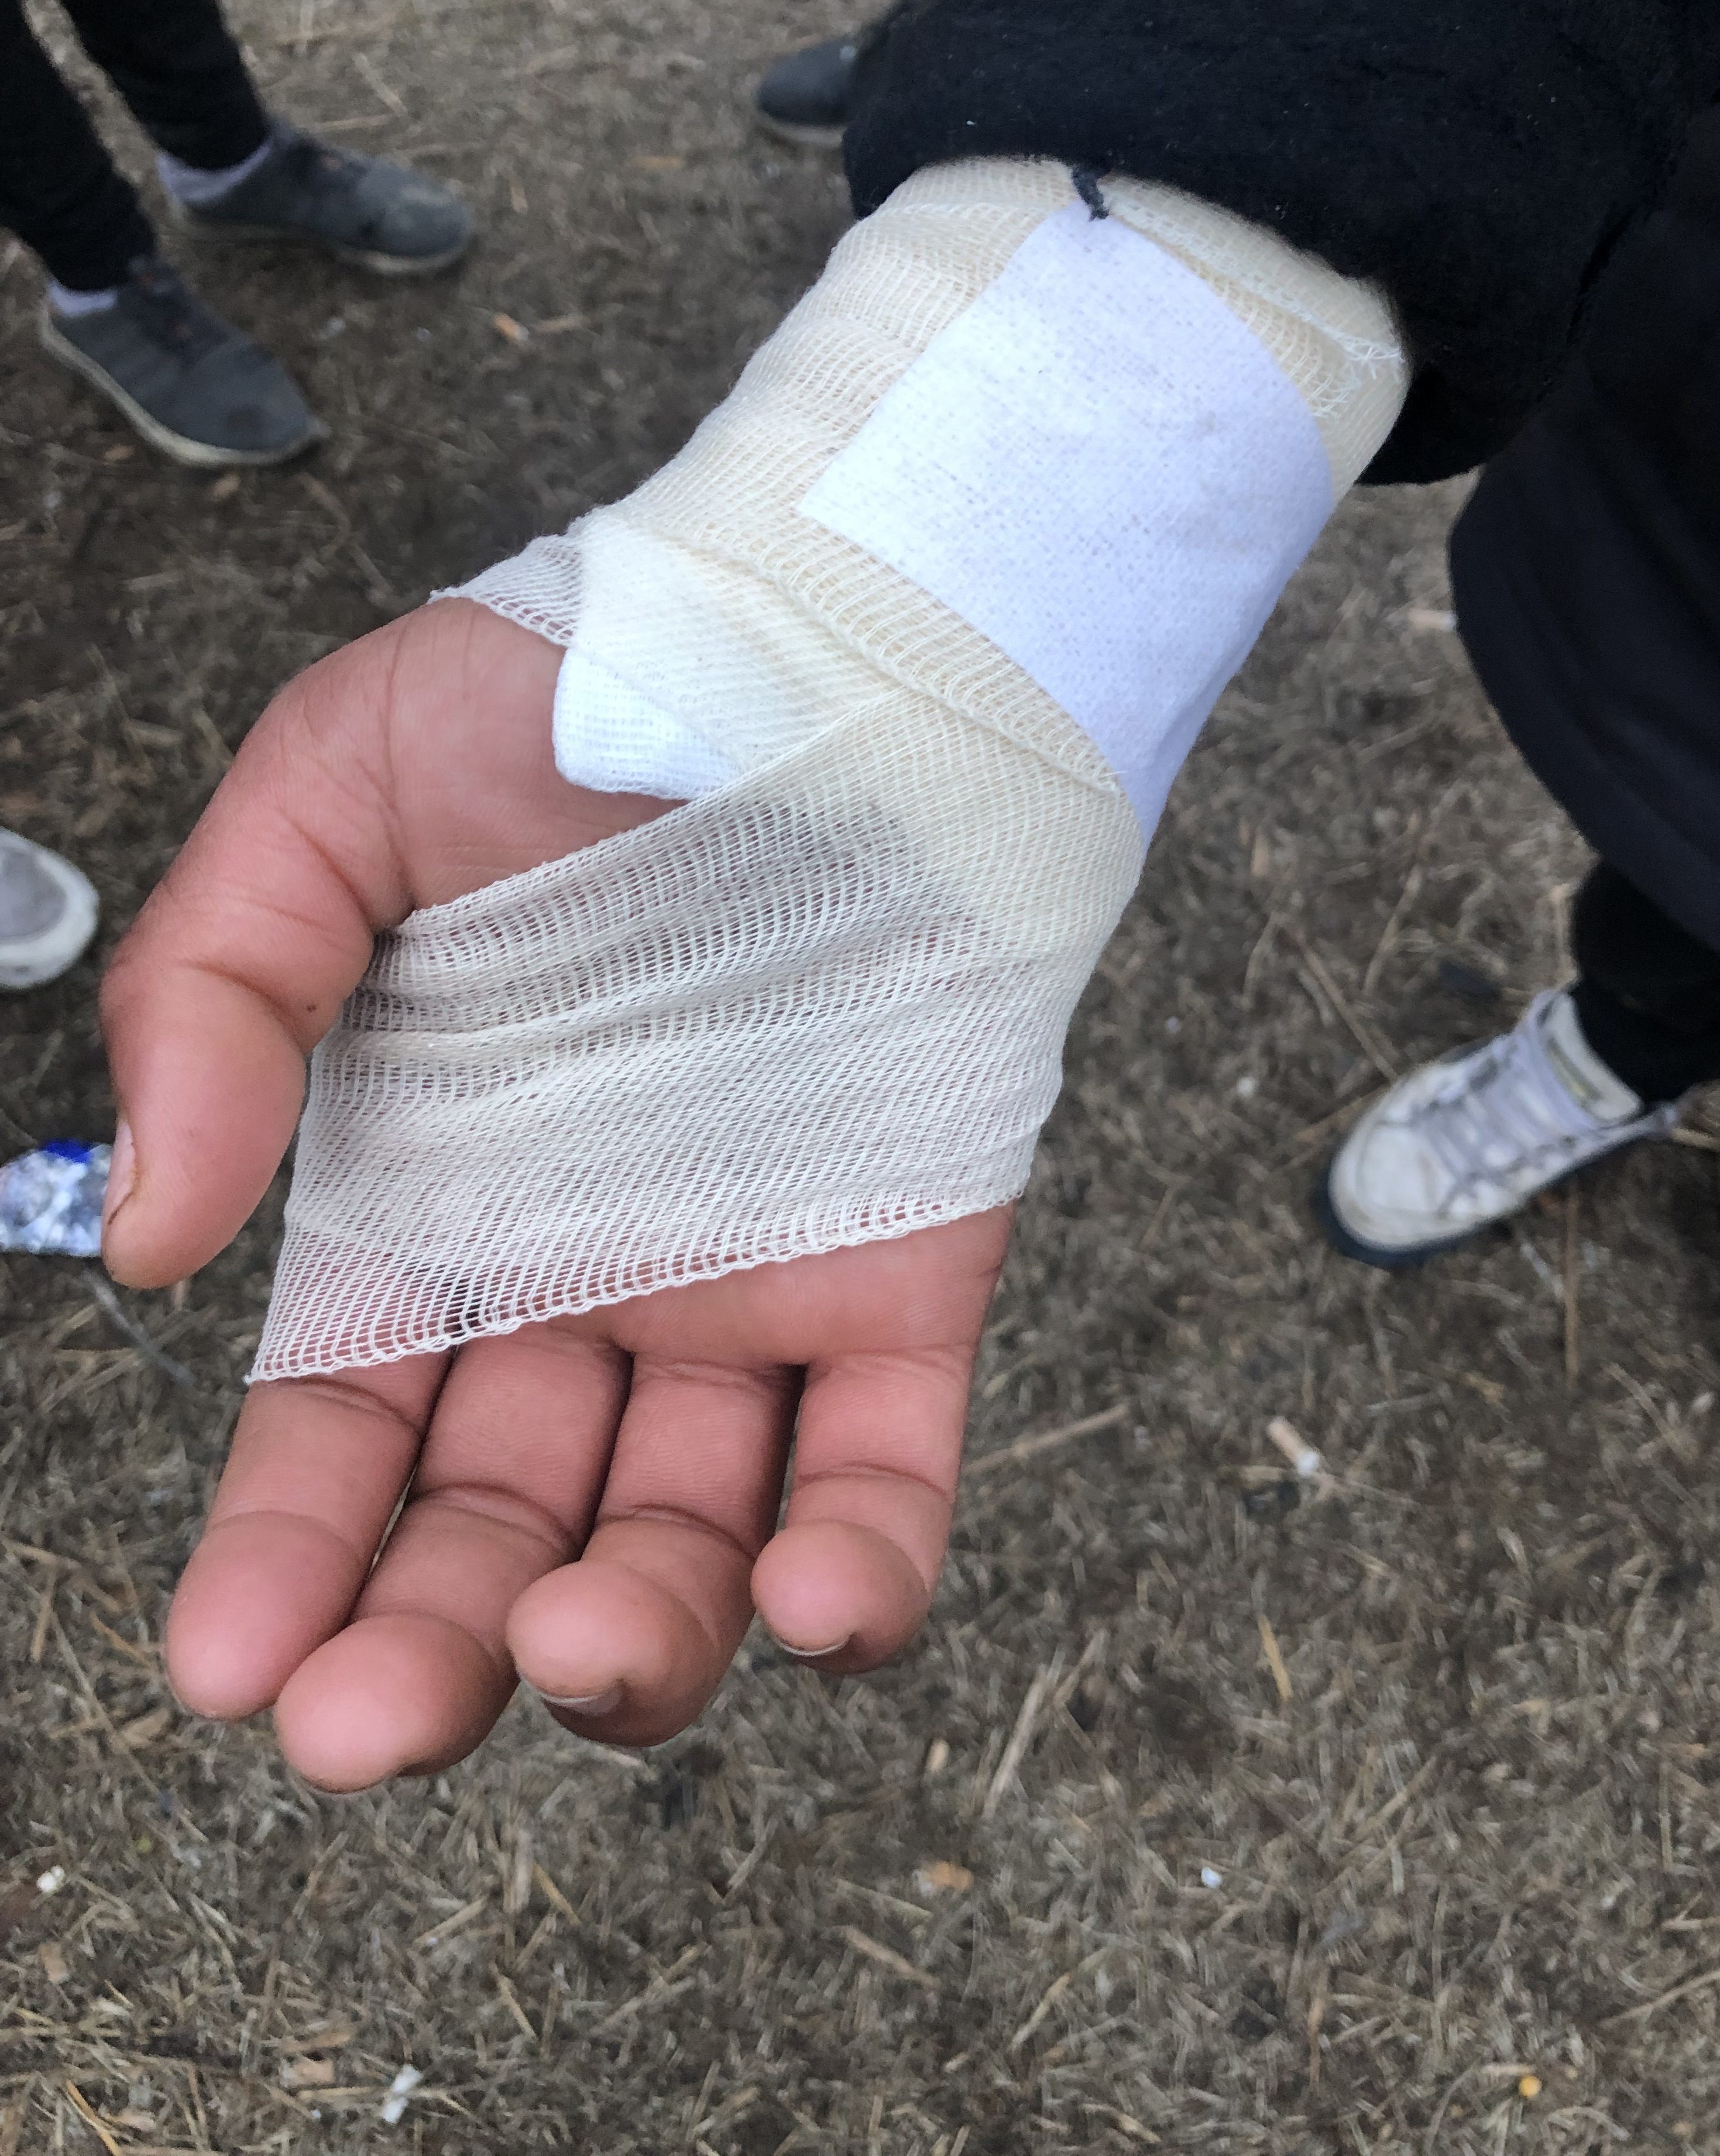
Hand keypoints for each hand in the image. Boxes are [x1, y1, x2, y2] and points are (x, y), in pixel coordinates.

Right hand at [101, 598, 1010, 1787]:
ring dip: (636, 1645)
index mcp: (433, 1203)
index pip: (342, 1432)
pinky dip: (860, 1578)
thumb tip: (159, 1233)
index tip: (234, 1672)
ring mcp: (749, 1298)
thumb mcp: (331, 798)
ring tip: (584, 1659)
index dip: (288, 1560)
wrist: (830, 649)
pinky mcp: (905, 1282)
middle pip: (502, 1530)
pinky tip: (813, 1617)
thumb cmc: (571, 701)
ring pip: (688, 1544)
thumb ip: (217, 994)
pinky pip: (888, 1472)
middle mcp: (584, 1282)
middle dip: (434, 1650)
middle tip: (372, 1725)